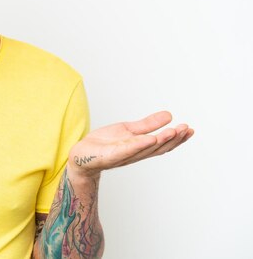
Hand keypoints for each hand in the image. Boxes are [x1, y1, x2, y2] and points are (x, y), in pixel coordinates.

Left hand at [67, 111, 193, 178]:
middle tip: (186, 129)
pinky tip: (150, 139)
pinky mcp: (111, 155)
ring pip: (146, 149)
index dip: (178, 138)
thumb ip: (147, 124)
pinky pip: (127, 150)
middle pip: (159, 148)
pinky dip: (139, 145)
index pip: (163, 144)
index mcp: (141, 147)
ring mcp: (124, 155)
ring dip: (161, 141)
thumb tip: (169, 115)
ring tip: (174, 131)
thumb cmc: (104, 144)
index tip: (190, 129)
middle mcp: (136, 153)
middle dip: (174, 139)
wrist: (81, 155)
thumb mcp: (129, 129)